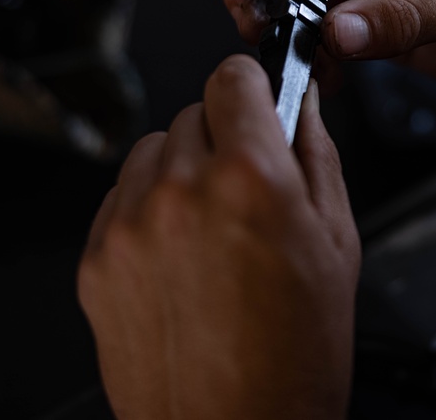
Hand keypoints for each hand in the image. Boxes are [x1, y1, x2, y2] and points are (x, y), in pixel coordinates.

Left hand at [77, 55, 359, 419]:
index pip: (232, 78)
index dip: (252, 86)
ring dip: (180, 169)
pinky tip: (181, 255)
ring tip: (211, 227)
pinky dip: (148, 209)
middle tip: (247, 187)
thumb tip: (302, 107)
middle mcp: (181, 192)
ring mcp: (130, 226)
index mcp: (250, 179)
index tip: (256, 100)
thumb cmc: (295, 357)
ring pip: (151, 150)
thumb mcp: (339, 243)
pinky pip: (120, 198)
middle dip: (223, 136)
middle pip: (193, 111)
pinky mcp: (97, 260)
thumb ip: (317, 156)